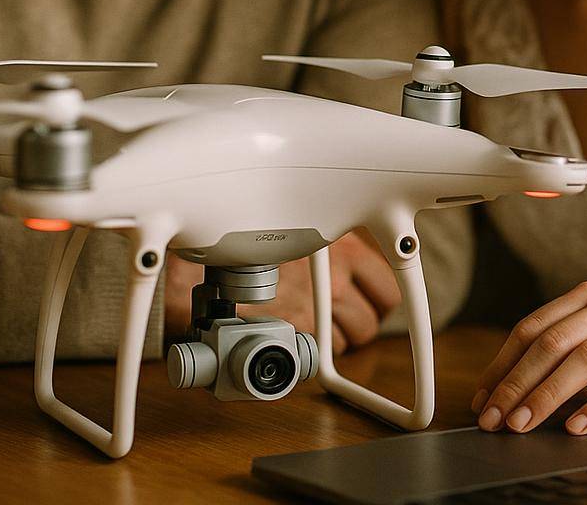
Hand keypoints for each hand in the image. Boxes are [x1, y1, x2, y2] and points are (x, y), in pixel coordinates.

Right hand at [163, 230, 401, 353]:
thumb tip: (333, 257)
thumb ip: (318, 244)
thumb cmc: (242, 245)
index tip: (366, 301)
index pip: (383, 285)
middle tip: (336, 320)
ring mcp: (316, 309)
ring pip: (349, 341)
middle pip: (371, 319)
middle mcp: (334, 280)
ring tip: (310, 327)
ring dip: (334, 339)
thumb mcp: (294, 232)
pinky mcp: (294, 334)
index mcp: (341, 248)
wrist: (203, 267)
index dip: (376, 299)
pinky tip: (294, 337)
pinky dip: (311, 352)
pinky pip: (321, 353)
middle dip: (356, 324)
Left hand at [472, 282, 586, 435]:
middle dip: (516, 383)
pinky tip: (578, 426)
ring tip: (525, 424)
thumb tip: (518, 392)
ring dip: (548, 394)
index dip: (502, 363)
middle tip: (494, 418)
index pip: (533, 327)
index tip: (481, 398)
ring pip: (585, 359)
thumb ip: (571, 355)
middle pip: (552, 342)